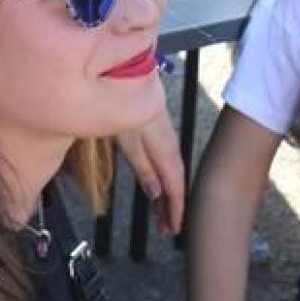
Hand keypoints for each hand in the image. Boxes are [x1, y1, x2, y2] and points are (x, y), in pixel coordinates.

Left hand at [114, 103, 185, 235]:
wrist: (127, 71)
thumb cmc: (123, 101)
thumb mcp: (126, 137)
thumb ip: (141, 165)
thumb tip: (156, 193)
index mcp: (164, 146)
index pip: (175, 182)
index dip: (176, 207)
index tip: (174, 227)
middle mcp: (169, 142)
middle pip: (174, 179)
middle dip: (172, 205)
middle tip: (166, 229)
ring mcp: (165, 135)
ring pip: (170, 170)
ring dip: (167, 193)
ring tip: (160, 215)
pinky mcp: (158, 130)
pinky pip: (165, 160)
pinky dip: (163, 178)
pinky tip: (157, 188)